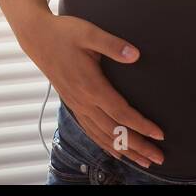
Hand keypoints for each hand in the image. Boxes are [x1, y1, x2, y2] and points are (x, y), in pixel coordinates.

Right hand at [18, 12, 165, 169]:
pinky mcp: (72, 104)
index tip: (159, 135)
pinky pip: (90, 131)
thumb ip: (113, 45)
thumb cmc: (64, 33)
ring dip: (124, 150)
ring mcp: (77, 105)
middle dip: (138, 147)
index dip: (141, 126)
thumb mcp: (89, 33)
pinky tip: (115, 152)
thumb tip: (135, 55)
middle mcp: (83, 101)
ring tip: (142, 161)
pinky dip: (104, 144)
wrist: (37, 37)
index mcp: (91, 86)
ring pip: (102, 136)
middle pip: (114, 132)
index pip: (121, 113)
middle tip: (158, 158)